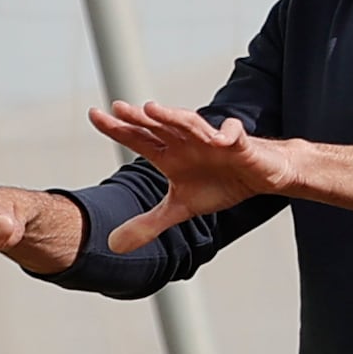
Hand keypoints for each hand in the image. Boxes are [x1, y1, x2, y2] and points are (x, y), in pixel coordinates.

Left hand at [80, 100, 280, 250]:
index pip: (138, 137)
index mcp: (169, 154)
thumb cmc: (219, 183)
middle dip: (140, 118)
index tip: (93, 114)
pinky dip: (227, 134)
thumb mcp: (180, 208)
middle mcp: (186, 142)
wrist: (259, 176)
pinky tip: (219, 138)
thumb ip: (148, 224)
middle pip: (159, 126)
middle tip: (119, 108)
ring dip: (173, 117)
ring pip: (190, 123)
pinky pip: (233, 134)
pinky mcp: (239, 144)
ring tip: (153, 110)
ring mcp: (212, 140)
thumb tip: (112, 245)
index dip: (117, 127)